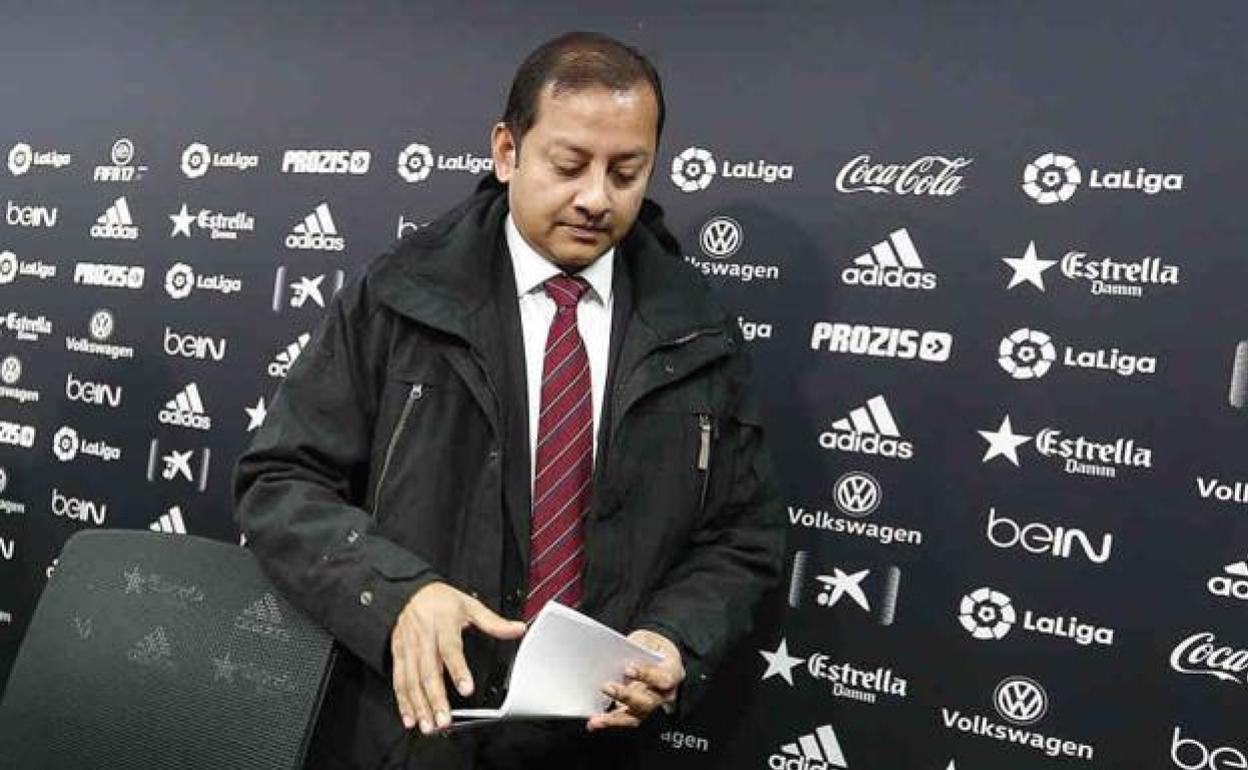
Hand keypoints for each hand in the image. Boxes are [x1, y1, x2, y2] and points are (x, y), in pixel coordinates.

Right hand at [390, 581, 526, 733]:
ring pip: (412, 680)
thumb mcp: (470, 605)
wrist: (409, 592)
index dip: (458, 670)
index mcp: (443, 624)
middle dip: (436, 698)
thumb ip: (493, 622)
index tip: (467, 689)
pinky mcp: (398, 655)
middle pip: (429, 671)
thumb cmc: (442, 601)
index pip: (451, 650)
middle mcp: (424, 638)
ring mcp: (408, 648)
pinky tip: (410, 717)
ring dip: (419, 705)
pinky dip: (403, 701)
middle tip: (444, 720)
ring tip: (428, 725)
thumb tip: (517, 629)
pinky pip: (399, 680)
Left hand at [587, 629, 684, 730]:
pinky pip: (624, 719)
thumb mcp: (649, 639)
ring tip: (596, 719)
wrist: (659, 656)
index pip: (663, 678)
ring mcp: (651, 705)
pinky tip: (594, 721)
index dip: (646, 675)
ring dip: (614, 718)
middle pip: (648, 701)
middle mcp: (665, 694)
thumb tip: (617, 650)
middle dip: (626, 696)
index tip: (627, 669)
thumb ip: (636, 646)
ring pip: (635, 716)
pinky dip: (609, 721)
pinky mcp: (638, 711)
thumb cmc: (654, 647)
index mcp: (672, 672)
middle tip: (607, 687)